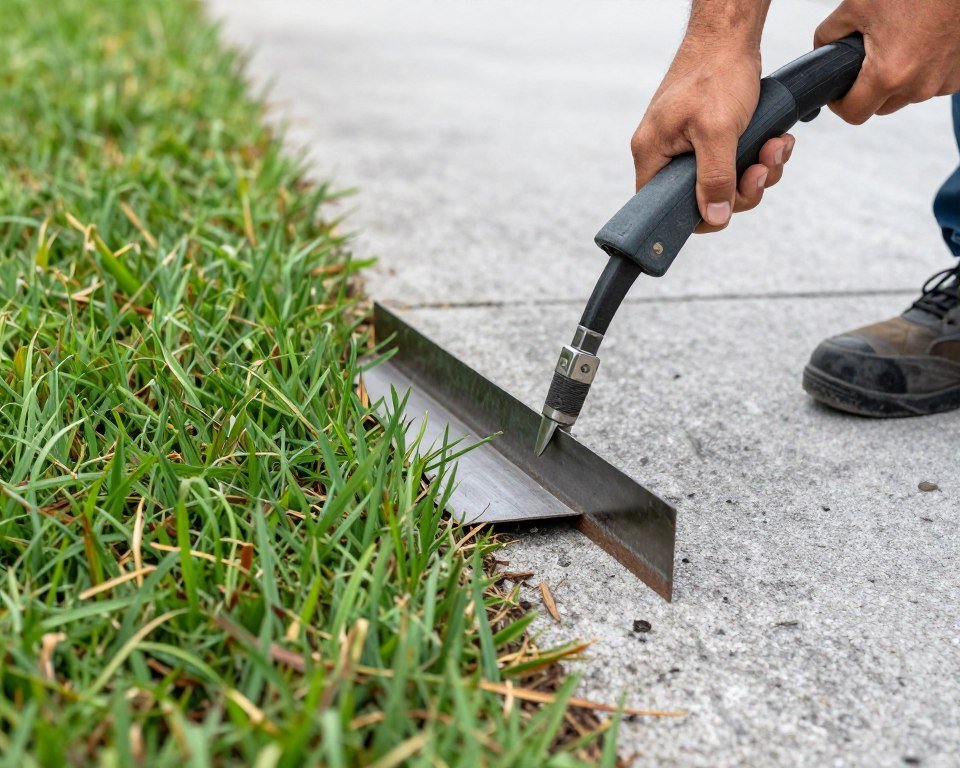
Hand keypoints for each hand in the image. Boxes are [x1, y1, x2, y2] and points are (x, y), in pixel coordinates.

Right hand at [631, 37, 794, 232]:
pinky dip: (759, 157)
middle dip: (741, 189)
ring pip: (724, 183)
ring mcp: (688, 147)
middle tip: (761, 168)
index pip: (664, 208)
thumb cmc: (715, 72)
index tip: (729, 203)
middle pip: (701, 200)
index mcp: (653, 155)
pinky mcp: (709, 138)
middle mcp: (666, 155)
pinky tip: (773, 141)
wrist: (730, 35)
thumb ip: (715, 179)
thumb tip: (714, 217)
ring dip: (757, 171)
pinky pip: (734, 165)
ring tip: (774, 147)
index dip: (700, 215)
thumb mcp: (718, 131)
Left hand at [816, 0, 959, 123]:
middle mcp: (918, 86)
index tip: (838, 91)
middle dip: (867, 90)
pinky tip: (921, 46)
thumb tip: (822, 52)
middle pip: (879, 108)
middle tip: (868, 60)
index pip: (853, 114)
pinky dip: (922, 71)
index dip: (839, 103)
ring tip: (897, 46)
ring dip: (896, 81)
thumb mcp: (857, 5)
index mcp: (889, 75)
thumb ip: (829, 34)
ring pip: (906, 97)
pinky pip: (931, 83)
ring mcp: (943, 83)